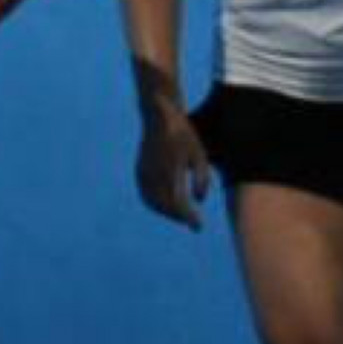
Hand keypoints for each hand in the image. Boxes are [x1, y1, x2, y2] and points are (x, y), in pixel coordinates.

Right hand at [137, 107, 211, 230]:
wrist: (159, 117)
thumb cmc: (185, 136)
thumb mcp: (199, 154)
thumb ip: (202, 177)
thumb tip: (199, 201)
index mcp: (170, 169)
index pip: (178, 202)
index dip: (188, 217)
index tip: (199, 226)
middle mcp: (153, 173)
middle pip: (164, 206)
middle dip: (179, 217)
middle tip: (194, 224)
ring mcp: (143, 173)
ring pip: (152, 203)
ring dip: (167, 213)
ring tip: (183, 217)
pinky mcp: (139, 171)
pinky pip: (146, 195)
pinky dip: (156, 205)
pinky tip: (169, 207)